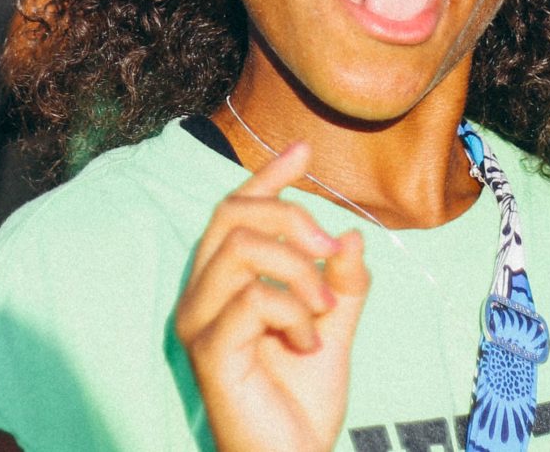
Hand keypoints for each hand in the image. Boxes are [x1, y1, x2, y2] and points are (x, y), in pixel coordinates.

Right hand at [176, 142, 369, 451]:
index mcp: (223, 284)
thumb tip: (351, 234)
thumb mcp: (333, 328)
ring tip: (323, 309)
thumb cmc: (302, 399)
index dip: (267, 176)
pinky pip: (253, 298)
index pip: (236, 210)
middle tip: (331, 252)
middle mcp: (200, 295)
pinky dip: (294, 312)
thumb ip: (342, 283)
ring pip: (240, 246)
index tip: (304, 150)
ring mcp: (198, 321)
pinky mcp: (207, 350)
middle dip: (291, 218)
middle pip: (232, 214)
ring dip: (297, 269)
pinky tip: (310, 344)